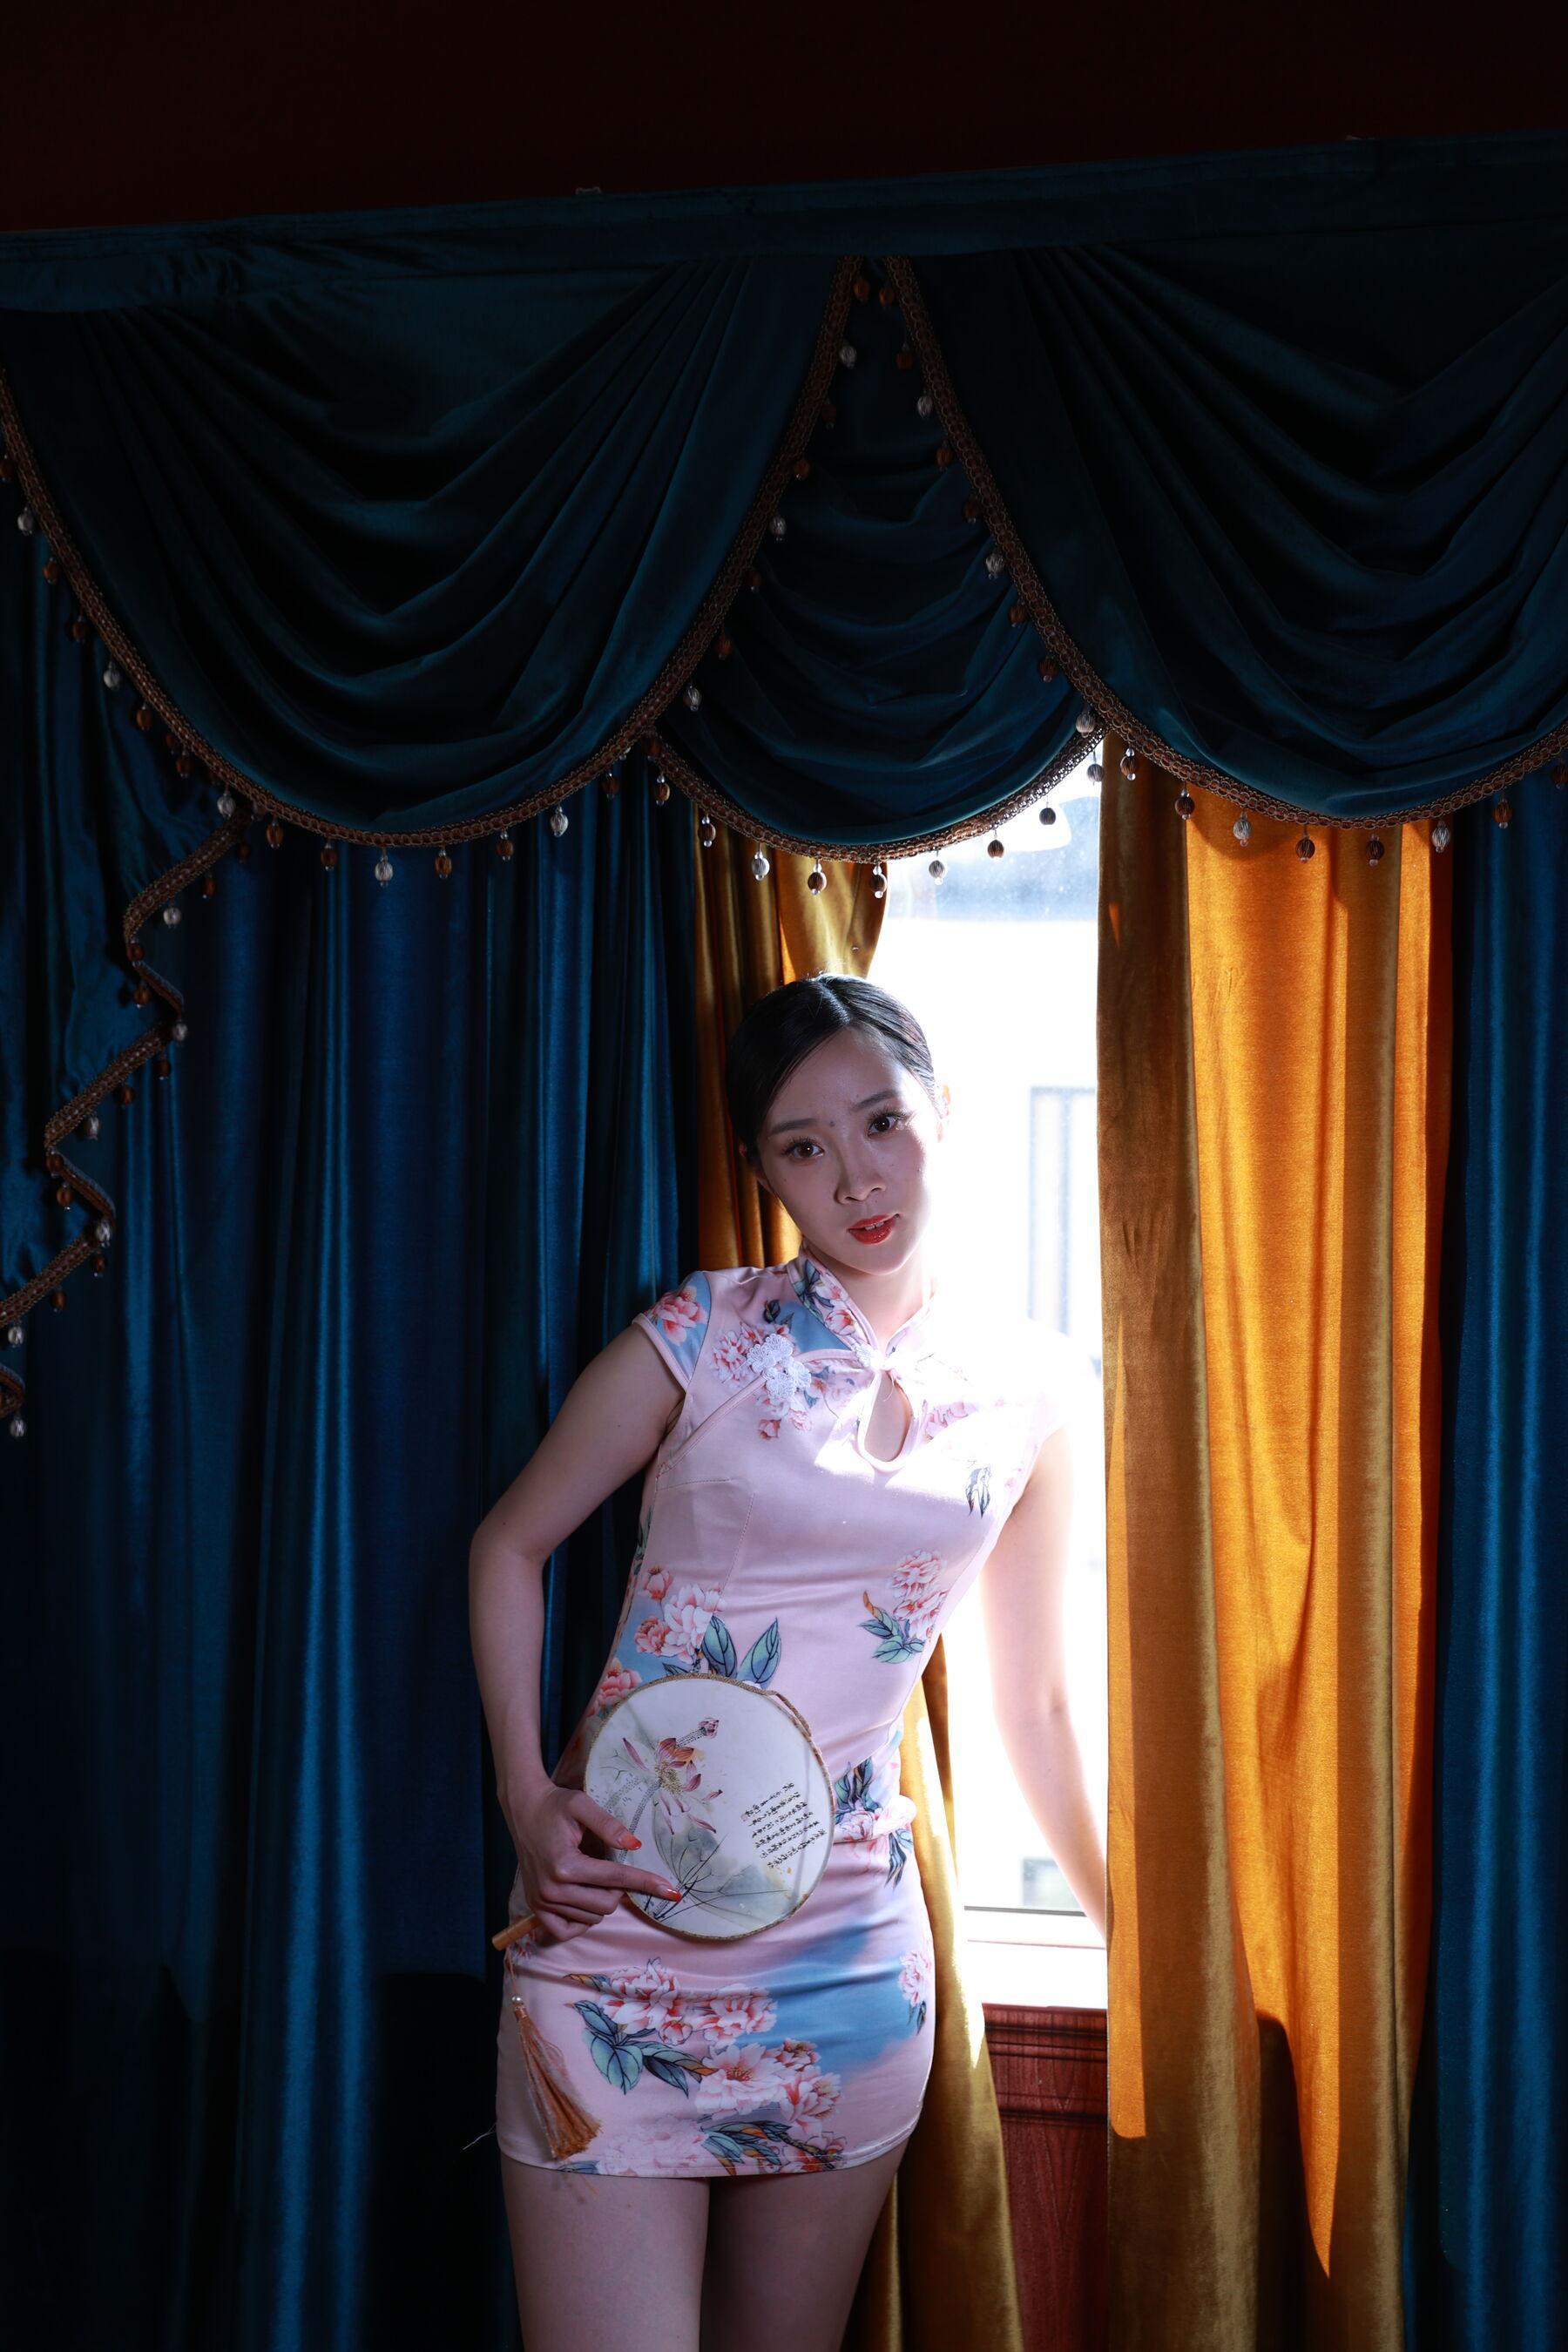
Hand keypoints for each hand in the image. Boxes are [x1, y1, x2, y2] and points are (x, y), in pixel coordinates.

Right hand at [505, 1782, 682, 1945]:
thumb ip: (609, 1825)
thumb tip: (635, 1845)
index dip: (646, 1883)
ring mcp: (542, 1902)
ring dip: (601, 1902)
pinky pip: (566, 1930)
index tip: (672, 1892)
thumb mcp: (583, 1805)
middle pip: (606, 1905)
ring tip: (593, 1876)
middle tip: (612, 1868)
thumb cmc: (555, 1805)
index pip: (616, 1879)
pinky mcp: (536, 1908)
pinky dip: (582, 1920)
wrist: (524, 1810)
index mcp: (565, 1865)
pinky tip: (584, 1899)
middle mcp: (552, 1889)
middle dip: (619, 1889)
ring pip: (591, 1918)